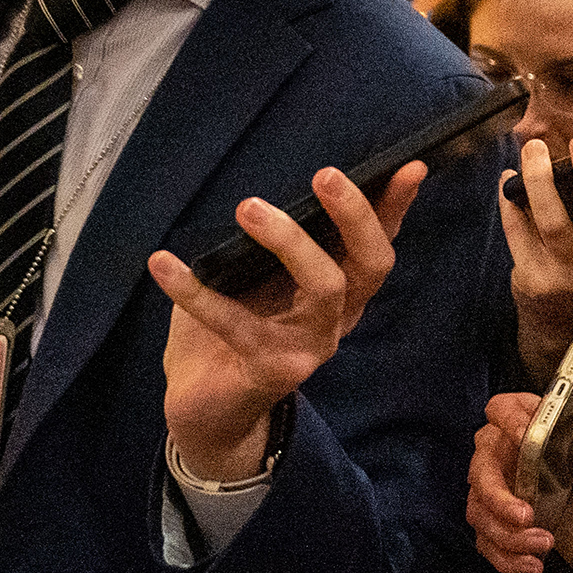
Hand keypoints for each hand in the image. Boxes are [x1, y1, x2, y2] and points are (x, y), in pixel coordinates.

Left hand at [150, 162, 423, 479]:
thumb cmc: (234, 328)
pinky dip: (195, 290)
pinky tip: (163, 262)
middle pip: (371, 265)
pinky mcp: (271, 369)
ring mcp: (311, 346)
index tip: (409, 166)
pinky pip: (235, 323)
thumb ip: (272, 243)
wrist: (209, 406)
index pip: (377, 244)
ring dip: (291, 242)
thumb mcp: (256, 277)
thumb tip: (269, 193)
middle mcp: (339, 318)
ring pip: (323, 289)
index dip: (395, 207)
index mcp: (343, 292)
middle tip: (325, 175)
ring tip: (249, 208)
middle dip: (356, 217)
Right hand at [467, 381, 572, 572]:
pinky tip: (534, 565)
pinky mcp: (488, 520)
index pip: (498, 410)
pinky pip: (486, 542)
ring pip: (480, 514)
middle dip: (499, 499)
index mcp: (512, 419)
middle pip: (478, 474)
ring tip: (544, 543)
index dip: (508, 422)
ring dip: (508, 535)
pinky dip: (507, 558)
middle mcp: (490, 452)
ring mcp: (484, 489)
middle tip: (526, 516)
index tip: (526, 436)